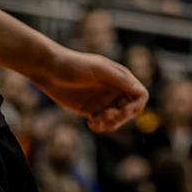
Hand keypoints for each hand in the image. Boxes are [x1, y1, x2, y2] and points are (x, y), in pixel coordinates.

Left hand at [34, 47, 150, 132]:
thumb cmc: (74, 64)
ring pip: (118, 120)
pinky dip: (101, 127)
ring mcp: (104, 100)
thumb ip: (119, 79)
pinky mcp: (92, 110)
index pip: (141, 95)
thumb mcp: (98, 69)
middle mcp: (115, 89)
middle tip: (104, 116)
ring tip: (94, 121)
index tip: (121, 111)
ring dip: (110, 124)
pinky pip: (104, 123)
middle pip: (131, 111)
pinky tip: (90, 124)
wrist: (50, 70)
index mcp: (121, 77)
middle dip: (120, 118)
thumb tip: (139, 91)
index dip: (135, 107)